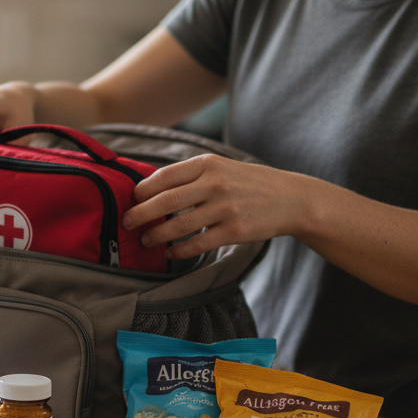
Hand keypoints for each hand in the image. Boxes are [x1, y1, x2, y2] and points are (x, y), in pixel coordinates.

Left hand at [122, 155, 305, 258]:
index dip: (142, 190)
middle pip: (165, 202)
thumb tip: (150, 189)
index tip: (131, 200)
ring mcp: (226, 208)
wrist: (292, 198)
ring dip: (156, 235)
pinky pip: (197, 244)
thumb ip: (191, 175)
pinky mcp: (235, 231)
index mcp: (208, 164)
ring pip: (179, 226)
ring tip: (145, 240)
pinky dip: (179, 251)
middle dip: (140, 214)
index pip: (164, 176)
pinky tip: (170, 253)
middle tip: (126, 223)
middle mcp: (215, 183)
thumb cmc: (249, 183)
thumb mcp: (222, 167)